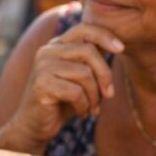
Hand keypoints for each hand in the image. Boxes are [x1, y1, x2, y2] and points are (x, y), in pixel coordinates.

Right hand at [5, 23, 123, 147]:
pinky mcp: (42, 85)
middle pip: (88, 51)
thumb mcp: (79, 78)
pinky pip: (76, 92)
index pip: (83, 29)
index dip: (104, 36)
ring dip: (95, 96)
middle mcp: (47, 52)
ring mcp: (42, 67)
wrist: (35, 126)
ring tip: (92, 108)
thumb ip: (91, 61)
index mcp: (56, 46)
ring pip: (84, 73)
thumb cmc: (61, 102)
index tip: (121, 49)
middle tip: (108, 95)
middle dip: (105, 75)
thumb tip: (118, 45)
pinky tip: (81, 113)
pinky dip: (84, 106)